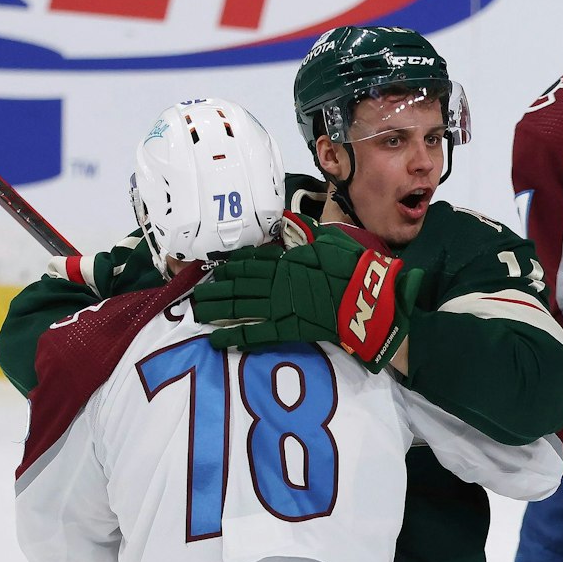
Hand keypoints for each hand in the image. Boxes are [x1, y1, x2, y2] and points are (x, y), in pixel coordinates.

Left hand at [195, 223, 417, 369]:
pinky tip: (215, 341)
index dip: (232, 266)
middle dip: (215, 288)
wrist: (368, 296)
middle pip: (238, 283)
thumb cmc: (353, 267)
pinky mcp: (288, 328)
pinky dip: (235, 337)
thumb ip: (310, 234)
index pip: (252, 261)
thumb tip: (296, 220)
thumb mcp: (330, 241)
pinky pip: (256, 333)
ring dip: (216, 309)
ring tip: (196, 313)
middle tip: (194, 294)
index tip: (217, 269)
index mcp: (287, 259)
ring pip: (239, 305)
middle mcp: (277, 280)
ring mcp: (280, 305)